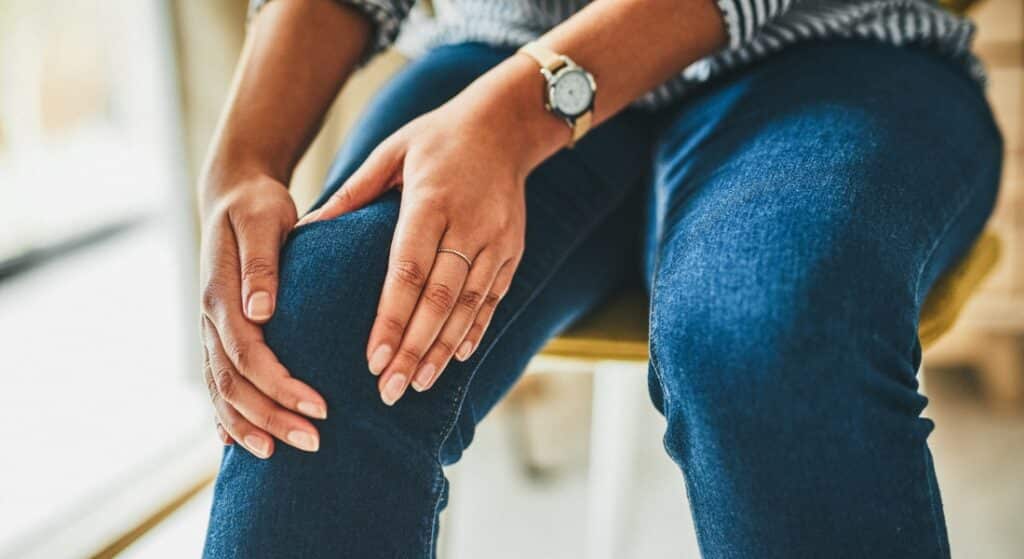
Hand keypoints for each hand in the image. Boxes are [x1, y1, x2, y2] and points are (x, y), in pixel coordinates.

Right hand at [200, 172, 327, 457]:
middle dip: (272, 417)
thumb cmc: (256, 207)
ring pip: (221, 390)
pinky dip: (226, 414)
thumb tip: (259, 310)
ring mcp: (210, 330)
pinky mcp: (218, 334)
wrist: (233, 196)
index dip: (280, 386)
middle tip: (314, 442)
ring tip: (282, 452)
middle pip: (234, 383)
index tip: (321, 407)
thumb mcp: (263, 221)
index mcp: (221, 295)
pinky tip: (239, 440)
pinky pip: (216, 382)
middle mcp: (211, 319)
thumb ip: (261, 264)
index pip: (248, 355)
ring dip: (250, 425)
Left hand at [297, 101, 531, 405]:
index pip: (409, 270)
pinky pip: (493, 299)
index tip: (373, 358)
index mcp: (431, 200)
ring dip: (443, 350)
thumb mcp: (391, 151)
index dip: (392, 318)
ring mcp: (497, 241)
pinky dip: (475, 330)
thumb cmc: (437, 138)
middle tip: (388, 390)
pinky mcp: (513, 251)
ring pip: (468, 306)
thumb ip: (352, 192)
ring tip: (416, 385)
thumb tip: (306, 228)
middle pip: (440, 299)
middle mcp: (469, 224)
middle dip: (414, 349)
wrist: (507, 125)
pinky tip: (457, 360)